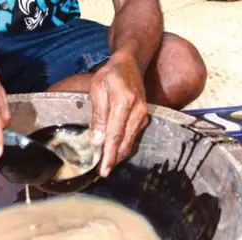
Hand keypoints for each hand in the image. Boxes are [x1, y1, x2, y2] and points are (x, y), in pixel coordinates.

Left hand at [89, 52, 148, 176]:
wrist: (130, 64)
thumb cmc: (110, 75)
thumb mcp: (97, 90)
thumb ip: (98, 116)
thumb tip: (96, 141)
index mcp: (124, 102)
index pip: (115, 135)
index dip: (109, 154)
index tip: (103, 170)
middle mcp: (137, 111)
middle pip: (125, 142)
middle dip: (114, 160)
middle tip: (102, 173)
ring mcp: (143, 115)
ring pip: (131, 142)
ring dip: (119, 155)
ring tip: (106, 166)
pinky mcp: (144, 118)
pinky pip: (134, 137)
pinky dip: (124, 146)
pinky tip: (115, 152)